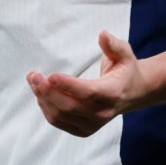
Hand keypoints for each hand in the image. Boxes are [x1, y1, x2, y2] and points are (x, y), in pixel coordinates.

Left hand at [27, 30, 144, 136]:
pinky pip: (59, 122)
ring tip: (33, 81)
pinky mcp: (83, 130)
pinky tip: (40, 93)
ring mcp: (92, 124)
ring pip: (60, 116)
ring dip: (43, 99)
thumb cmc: (124, 69)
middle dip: (48, 91)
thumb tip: (102, 34)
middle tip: (33, 75)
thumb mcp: (124, 53)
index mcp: (113, 93)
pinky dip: (46, 108)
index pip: (88, 93)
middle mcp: (102, 113)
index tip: (50, 75)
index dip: (68, 85)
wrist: (132, 93)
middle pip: (69, 107)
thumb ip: (113, 45)